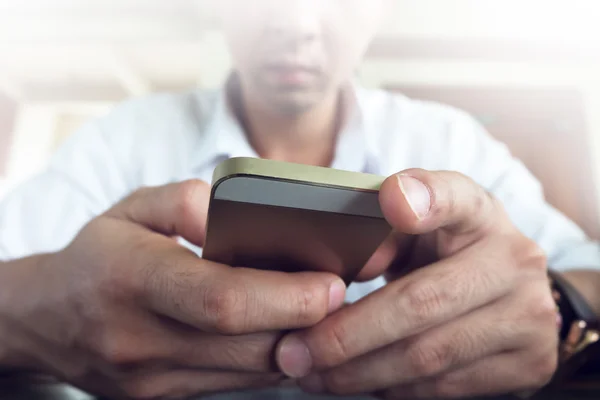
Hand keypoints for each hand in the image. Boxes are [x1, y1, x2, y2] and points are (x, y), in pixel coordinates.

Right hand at [0, 180, 345, 398]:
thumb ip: (183, 202)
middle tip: (339, 296)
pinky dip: (266, 360)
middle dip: (306, 324)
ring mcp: (152, 380)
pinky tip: (281, 332)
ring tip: (317, 311)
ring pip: (247, 373)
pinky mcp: (162, 399)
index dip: (285, 296)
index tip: (330, 285)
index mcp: (132, 280)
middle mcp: (142, 340)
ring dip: (293, 343)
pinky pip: (233, 385)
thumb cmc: (98, 256)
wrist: (46, 319)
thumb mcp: (130, 209)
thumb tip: (231, 214)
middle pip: (247, 344)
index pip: (222, 300)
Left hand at [276, 170, 557, 398]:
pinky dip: (392, 389)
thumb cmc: (445, 254)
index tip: (390, 199)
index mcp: (478, 212)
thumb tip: (333, 280)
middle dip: (347, 335)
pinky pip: (445, 388)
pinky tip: (358, 382)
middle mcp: (514, 260)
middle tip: (294, 352)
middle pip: (422, 301)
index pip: (455, 196)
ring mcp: (529, 315)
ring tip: (312, 374)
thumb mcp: (418, 232)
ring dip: (360, 372)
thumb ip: (380, 240)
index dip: (425, 197)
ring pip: (429, 357)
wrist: (510, 294)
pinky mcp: (529, 363)